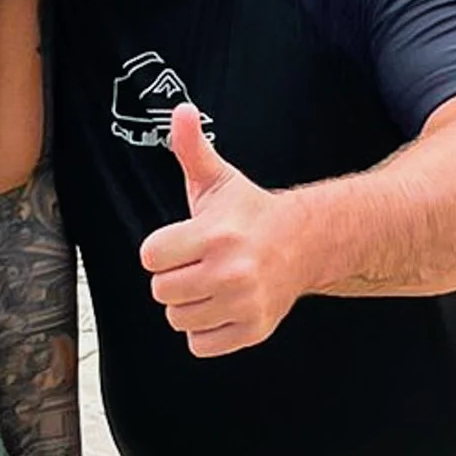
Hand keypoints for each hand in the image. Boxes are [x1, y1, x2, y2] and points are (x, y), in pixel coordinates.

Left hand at [138, 106, 307, 357]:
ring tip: (212, 283)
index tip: (183, 242)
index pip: (150, 257)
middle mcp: (231, 271)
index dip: (162, 249)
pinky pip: (200, 345)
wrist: (305, 243)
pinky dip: (207, 331)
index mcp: (215, 235)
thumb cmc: (251, 214)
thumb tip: (181, 111)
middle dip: (174, 277)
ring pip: (178, 319)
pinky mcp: (253, 330)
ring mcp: (243, 304)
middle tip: (199, 263)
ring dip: (189, 305)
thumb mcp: (218, 180)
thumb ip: (192, 148)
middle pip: (161, 291)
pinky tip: (222, 306)